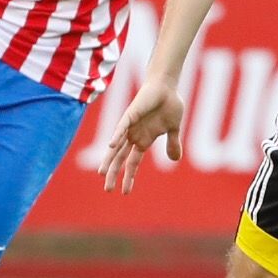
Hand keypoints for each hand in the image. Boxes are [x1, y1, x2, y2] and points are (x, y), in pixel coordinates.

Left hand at [100, 77, 184, 193]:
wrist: (167, 85)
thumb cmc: (169, 104)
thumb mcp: (174, 129)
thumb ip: (173, 144)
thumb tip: (176, 160)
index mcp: (143, 140)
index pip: (133, 163)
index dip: (129, 177)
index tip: (124, 192)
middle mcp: (133, 135)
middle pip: (121, 159)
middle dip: (114, 174)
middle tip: (107, 190)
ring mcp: (130, 125)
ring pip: (117, 146)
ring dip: (109, 159)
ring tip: (101, 173)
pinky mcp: (131, 114)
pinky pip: (122, 126)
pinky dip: (117, 136)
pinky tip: (111, 146)